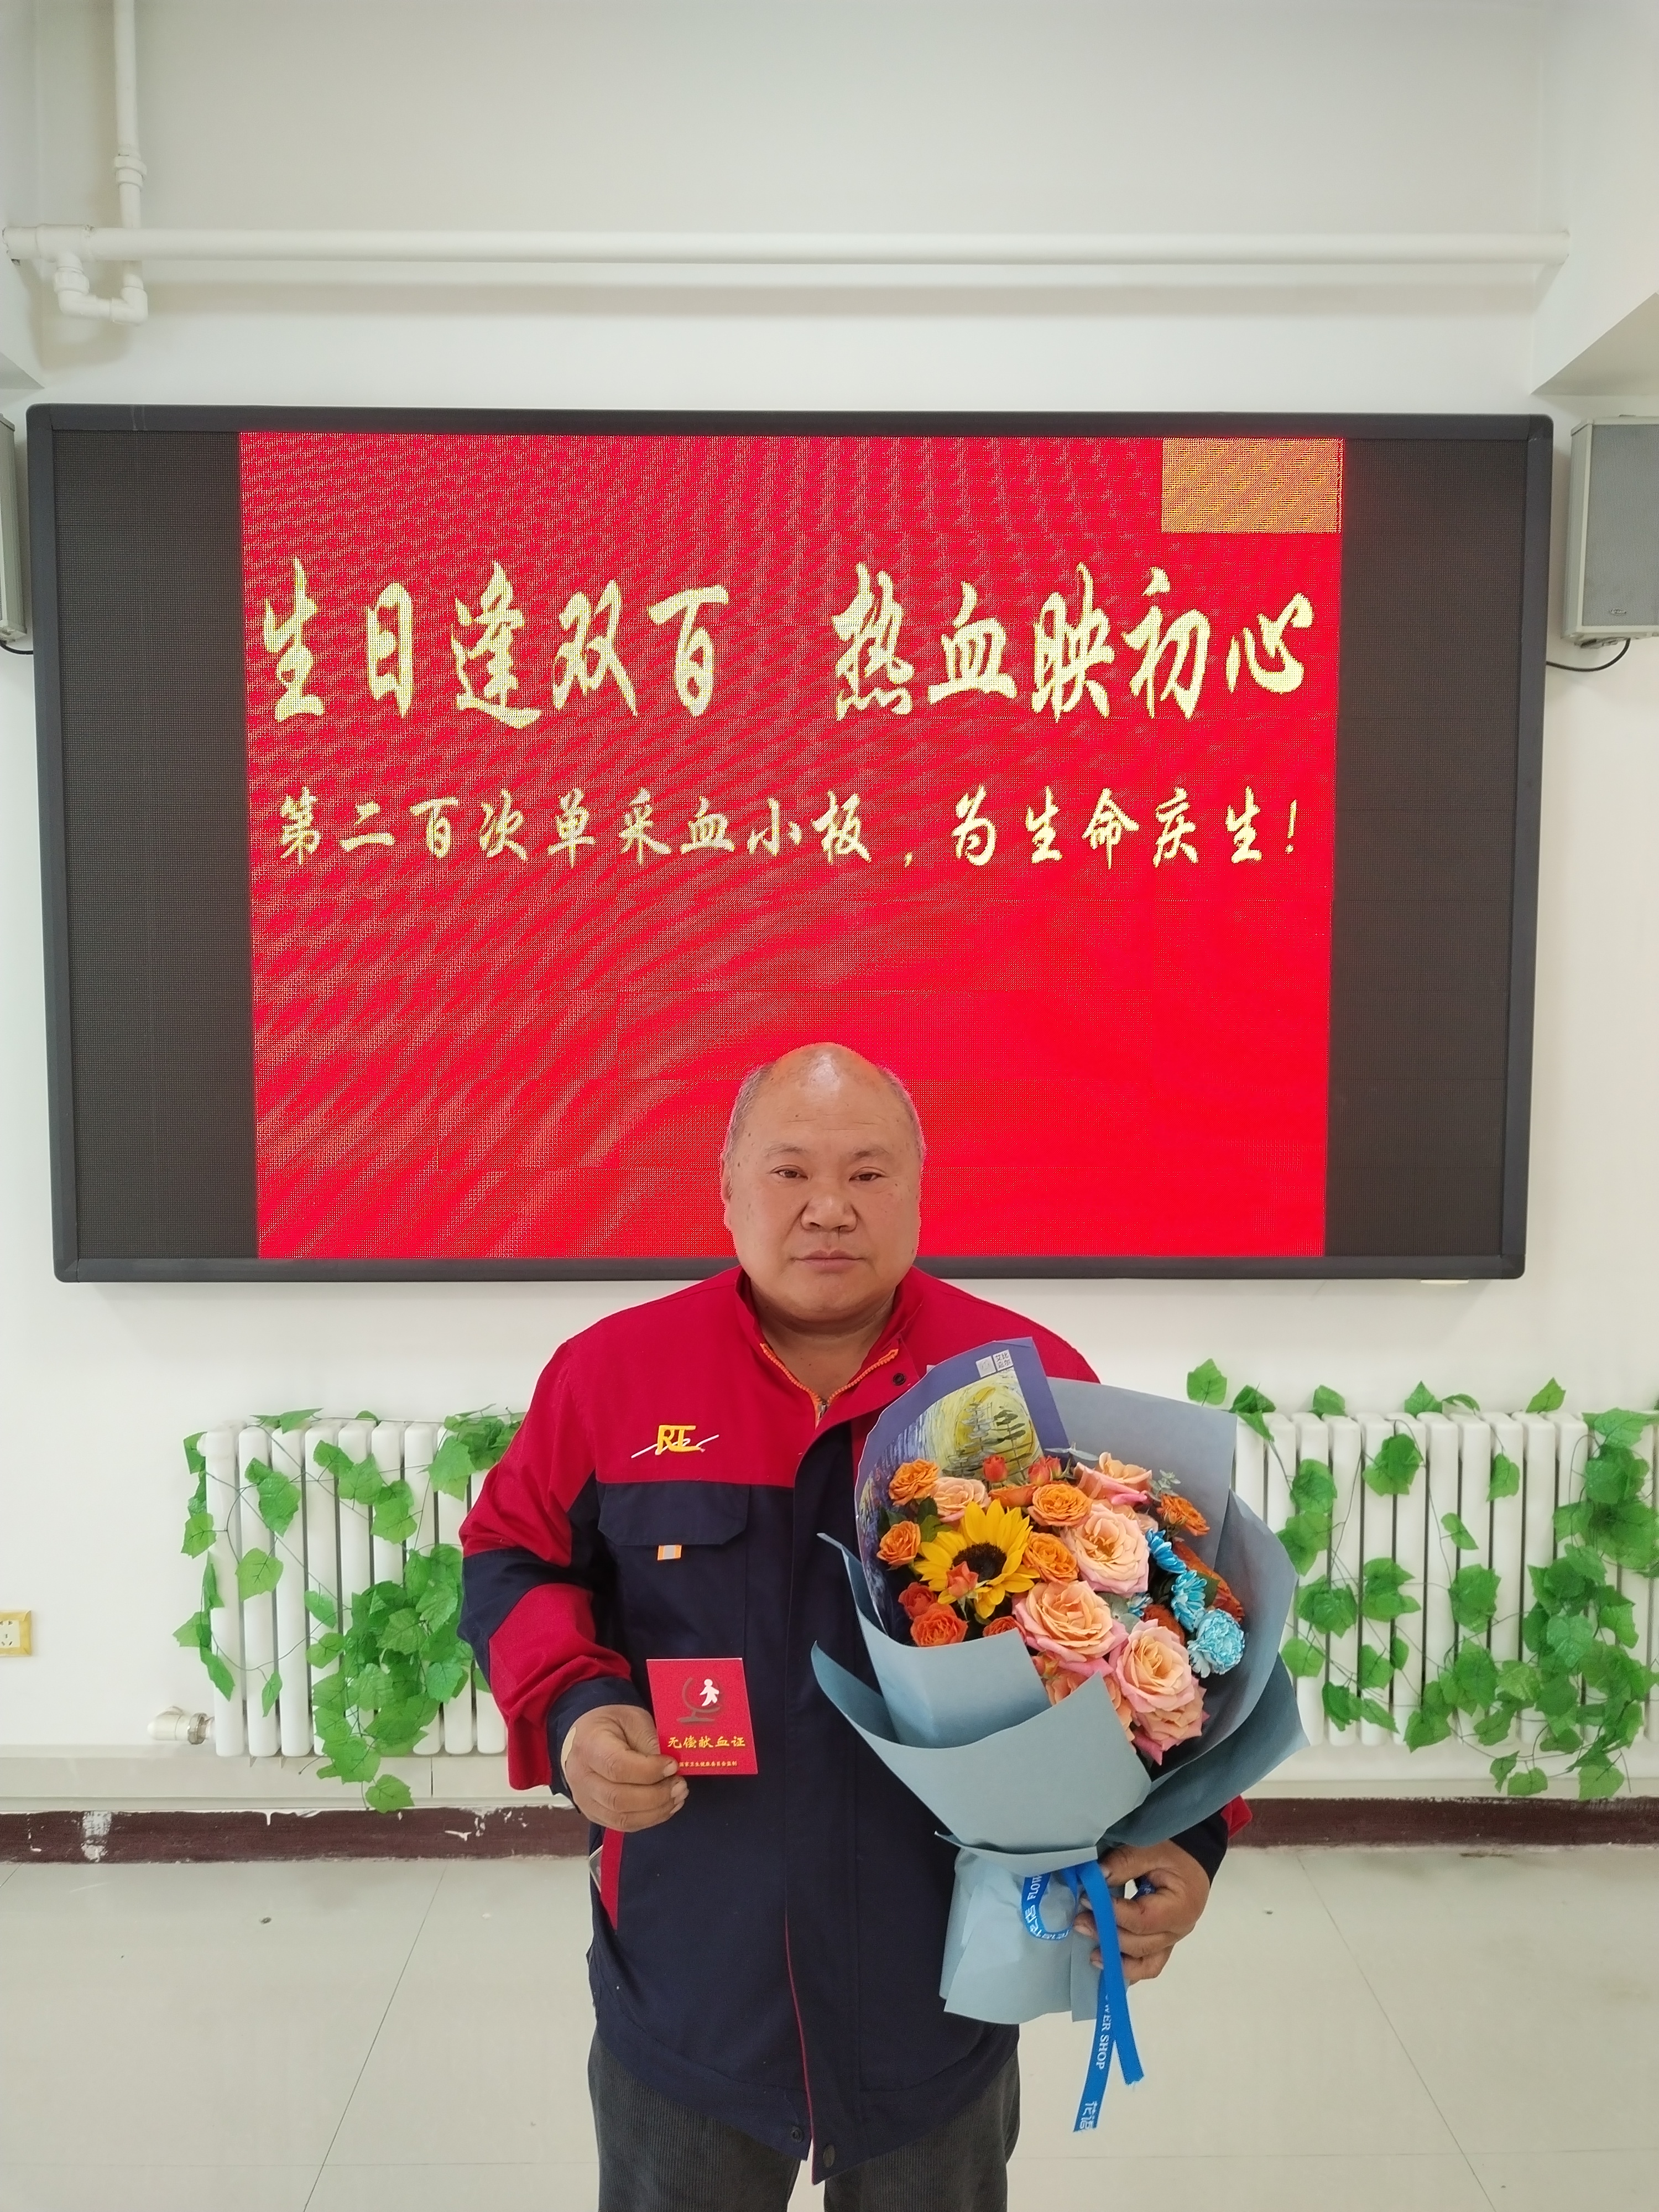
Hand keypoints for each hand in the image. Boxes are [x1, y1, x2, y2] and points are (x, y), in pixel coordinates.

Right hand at [561, 1703, 687, 1832]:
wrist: (587, 1737)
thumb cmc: (612, 1724)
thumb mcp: (633, 1719)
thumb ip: (649, 1741)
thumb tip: (669, 1768)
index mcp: (589, 1746)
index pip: (618, 1767)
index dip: (649, 1771)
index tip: (673, 1765)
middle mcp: (581, 1777)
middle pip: (618, 1799)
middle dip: (656, 1796)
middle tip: (680, 1785)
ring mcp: (584, 1800)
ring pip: (621, 1818)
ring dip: (656, 1811)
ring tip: (678, 1796)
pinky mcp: (594, 1814)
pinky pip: (622, 1825)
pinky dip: (649, 1820)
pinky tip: (666, 1807)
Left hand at [1073, 1840, 1211, 1984]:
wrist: (1192, 1855)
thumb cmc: (1174, 1850)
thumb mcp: (1150, 1848)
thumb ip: (1123, 1863)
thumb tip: (1096, 1878)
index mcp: (1181, 1906)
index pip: (1142, 1919)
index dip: (1113, 1913)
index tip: (1086, 1900)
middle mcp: (1179, 1930)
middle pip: (1141, 1944)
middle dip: (1108, 1936)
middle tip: (1080, 1922)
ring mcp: (1172, 1940)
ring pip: (1146, 1963)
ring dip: (1117, 1961)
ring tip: (1092, 1954)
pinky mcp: (1164, 1942)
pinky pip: (1148, 1964)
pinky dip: (1129, 1968)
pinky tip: (1108, 1965)